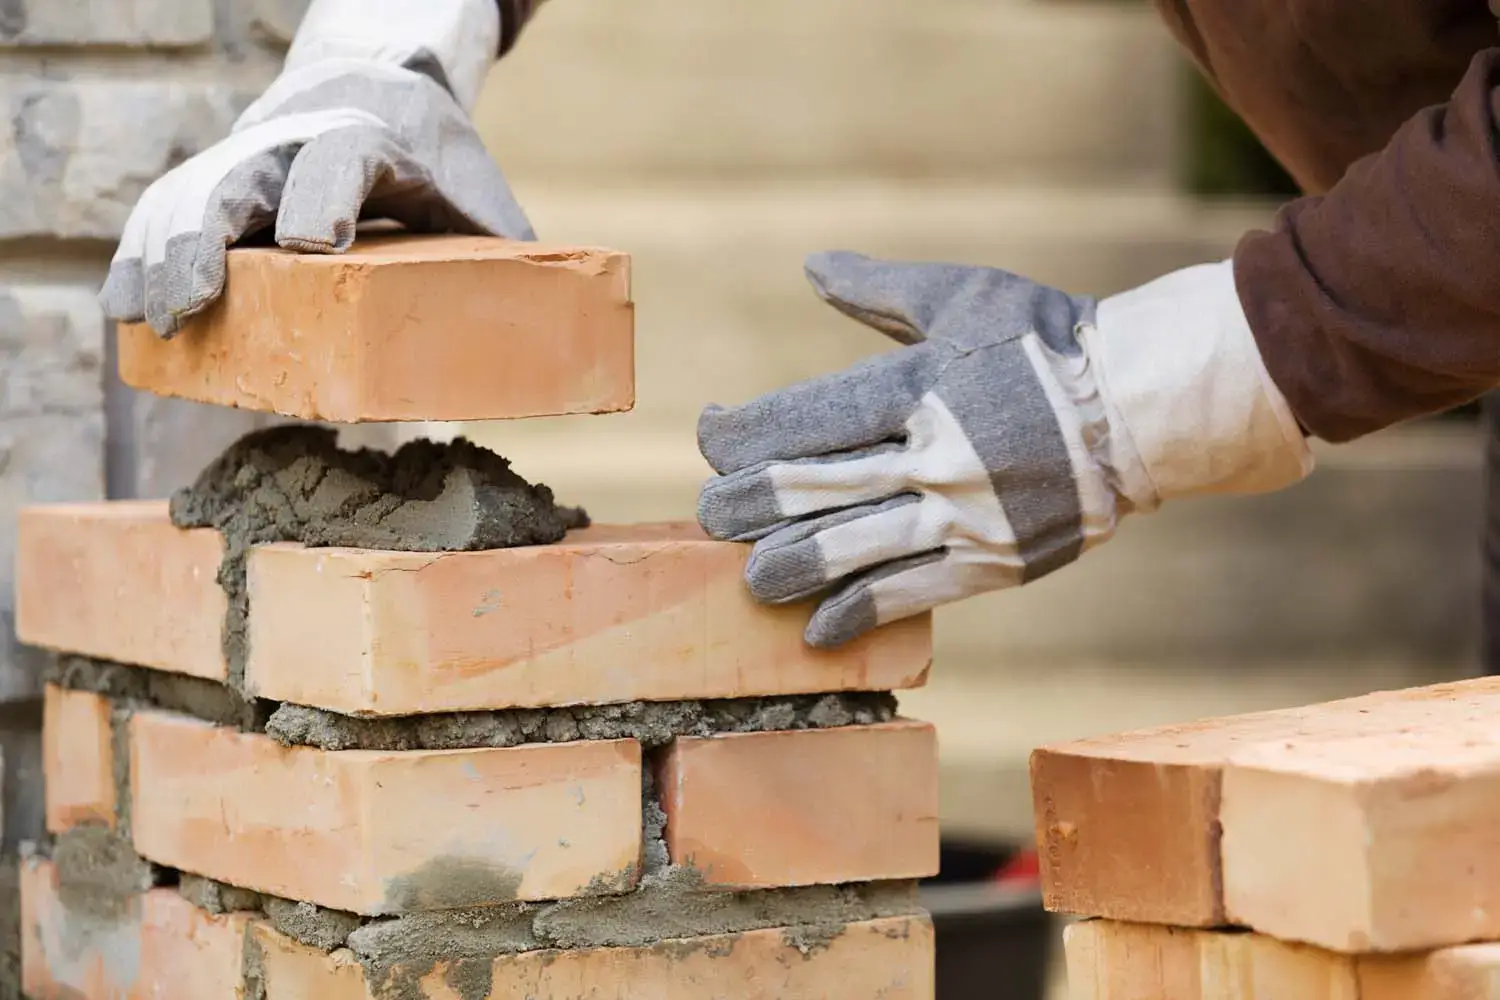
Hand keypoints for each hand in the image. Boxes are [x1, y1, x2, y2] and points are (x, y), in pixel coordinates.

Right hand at [99, 0, 530, 337]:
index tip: (308, 244)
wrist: (382, 87)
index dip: (322, 197)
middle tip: (197, 304)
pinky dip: (142, 254)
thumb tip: (560, 342)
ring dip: (161, 255)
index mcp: (374, 143)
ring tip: (147, 321)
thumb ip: (509, 257)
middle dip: (212, 237)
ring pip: (191, 192)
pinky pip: (168, 209)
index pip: (339, 159)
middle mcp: (300, 140)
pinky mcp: (220, 177)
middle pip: (242, 175)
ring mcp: (252, 155)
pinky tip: (122, 308)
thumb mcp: (482, 201)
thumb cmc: (440, 165)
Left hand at [696, 251, 1312, 647]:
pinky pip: (909, 595)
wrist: (1143, 410)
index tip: (711, 434)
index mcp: (921, 383)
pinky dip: (856, 614)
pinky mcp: (990, 562)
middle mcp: (934, 453)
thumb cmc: (1047, 341)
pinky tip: (818, 629)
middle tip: (709, 516)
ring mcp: (963, 515)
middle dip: (745, 505)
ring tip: (751, 578)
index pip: (803, 418)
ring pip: (850, 550)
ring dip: (787, 568)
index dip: (739, 432)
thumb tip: (811, 266)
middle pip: (810, 489)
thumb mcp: (964, 296)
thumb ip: (881, 289)